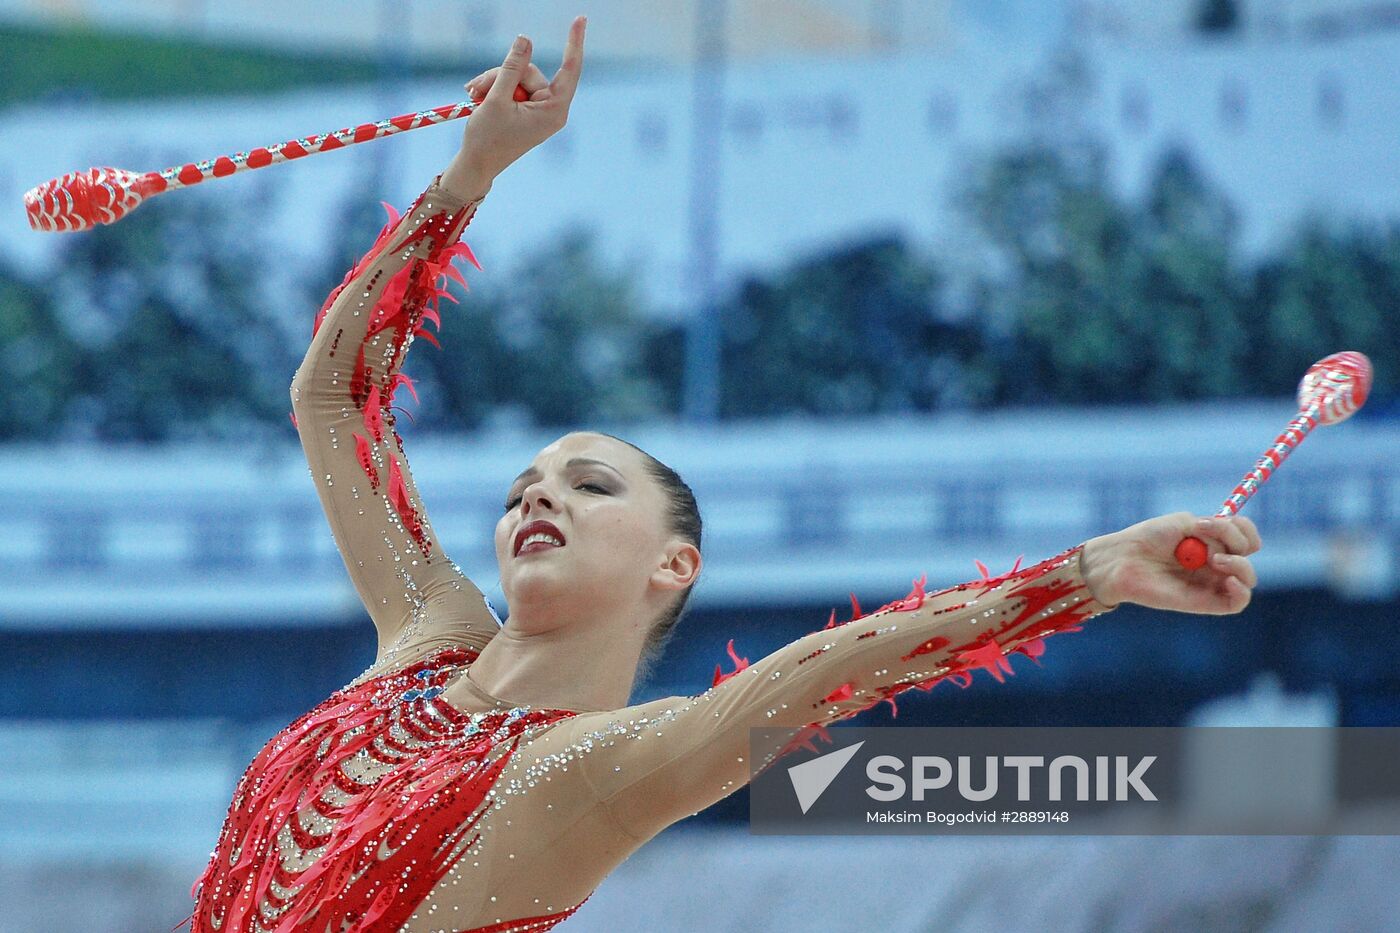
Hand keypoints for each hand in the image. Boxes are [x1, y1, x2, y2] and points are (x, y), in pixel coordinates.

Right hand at [443, 16, 585, 195]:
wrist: (476, 165)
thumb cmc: (487, 139)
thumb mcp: (496, 98)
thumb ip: (511, 68)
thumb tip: (526, 39)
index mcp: (552, 111)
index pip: (569, 70)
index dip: (574, 43)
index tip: (581, 18)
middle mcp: (550, 109)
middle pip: (530, 72)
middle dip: (501, 75)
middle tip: (476, 88)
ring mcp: (538, 110)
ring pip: (517, 77)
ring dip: (493, 82)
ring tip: (473, 94)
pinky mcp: (526, 111)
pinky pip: (513, 87)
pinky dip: (495, 88)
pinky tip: (477, 97)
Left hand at [1080, 512, 1260, 614]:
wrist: (1123, 559)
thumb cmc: (1149, 538)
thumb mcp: (1184, 524)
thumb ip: (1215, 530)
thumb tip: (1235, 545)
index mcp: (1211, 543)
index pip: (1245, 538)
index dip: (1245, 530)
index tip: (1226, 522)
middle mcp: (1214, 563)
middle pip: (1248, 555)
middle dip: (1237, 540)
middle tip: (1206, 536)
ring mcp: (1210, 583)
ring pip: (1247, 579)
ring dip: (1239, 564)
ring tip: (1213, 559)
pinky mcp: (1204, 603)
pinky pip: (1236, 603)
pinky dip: (1241, 591)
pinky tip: (1229, 580)